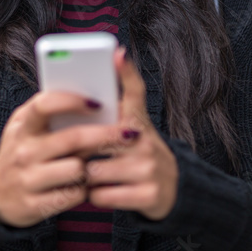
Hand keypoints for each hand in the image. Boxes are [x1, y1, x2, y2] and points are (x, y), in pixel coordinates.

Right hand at [0, 89, 133, 227]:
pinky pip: (74, 194)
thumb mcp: (27, 128)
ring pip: (77, 169)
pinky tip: (81, 184)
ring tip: (92, 164)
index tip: (98, 102)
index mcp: (22, 125)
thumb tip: (94, 99)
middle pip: (73, 139)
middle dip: (106, 135)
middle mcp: (23, 151)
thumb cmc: (24, 152)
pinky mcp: (34, 204)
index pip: (45, 105)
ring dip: (91, 167)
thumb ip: (51, 113)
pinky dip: (83, 189)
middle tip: (130, 134)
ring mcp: (27, 179)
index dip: (72, 101)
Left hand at [84, 46, 179, 220]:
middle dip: (82, 149)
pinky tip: (103, 191)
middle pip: (99, 139)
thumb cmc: (139, 154)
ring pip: (95, 170)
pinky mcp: (149, 195)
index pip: (134, 92)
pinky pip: (102, 195)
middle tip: (79, 154)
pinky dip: (96, 196)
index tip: (118, 54)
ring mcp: (149, 168)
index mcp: (138, 122)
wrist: (172, 189)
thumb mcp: (133, 128)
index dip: (126, 73)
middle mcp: (146, 141)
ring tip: (94, 175)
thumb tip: (105, 69)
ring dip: (87, 176)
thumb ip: (115, 108)